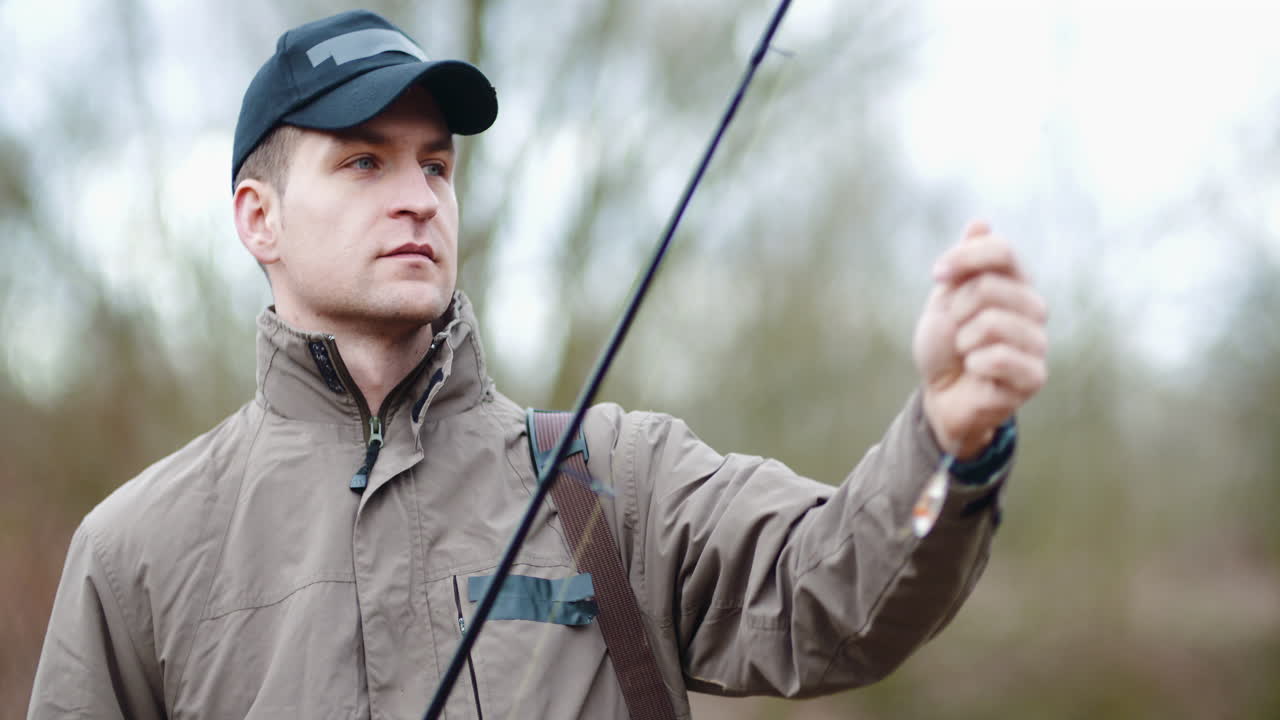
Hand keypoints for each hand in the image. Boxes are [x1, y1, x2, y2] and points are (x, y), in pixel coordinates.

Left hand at [912, 222, 1048, 458]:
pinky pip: (997, 357)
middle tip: (957, 330)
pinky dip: (974, 364)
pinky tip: (977, 371)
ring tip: (967, 352)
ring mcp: (1038, 342)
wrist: (940, 393)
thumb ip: (965, 264)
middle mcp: (1033, 308)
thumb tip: (980, 223)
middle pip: (990, 286)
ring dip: (964, 340)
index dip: (964, 257)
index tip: (937, 274)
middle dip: (957, 308)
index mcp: (1014, 284)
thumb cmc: (945, 345)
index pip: (1002, 249)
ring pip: (992, 322)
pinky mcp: (1035, 376)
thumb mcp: (945, 299)